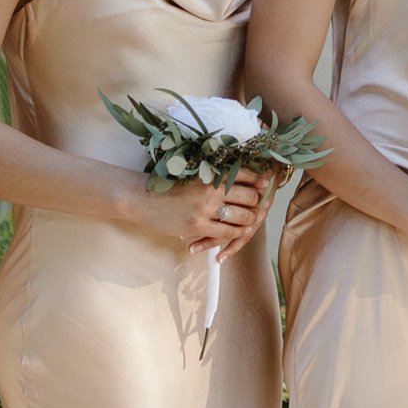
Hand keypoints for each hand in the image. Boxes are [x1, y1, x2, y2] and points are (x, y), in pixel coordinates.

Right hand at [139, 171, 268, 254]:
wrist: (141, 198)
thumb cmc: (167, 185)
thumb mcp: (192, 175)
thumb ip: (213, 176)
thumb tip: (237, 176)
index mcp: (211, 173)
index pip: (245, 175)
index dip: (258, 181)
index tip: (265, 184)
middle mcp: (212, 190)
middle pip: (249, 197)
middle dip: (257, 202)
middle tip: (260, 206)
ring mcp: (206, 209)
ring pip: (241, 216)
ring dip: (249, 220)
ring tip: (251, 220)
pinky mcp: (198, 225)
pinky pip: (227, 232)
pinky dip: (236, 233)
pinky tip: (238, 232)